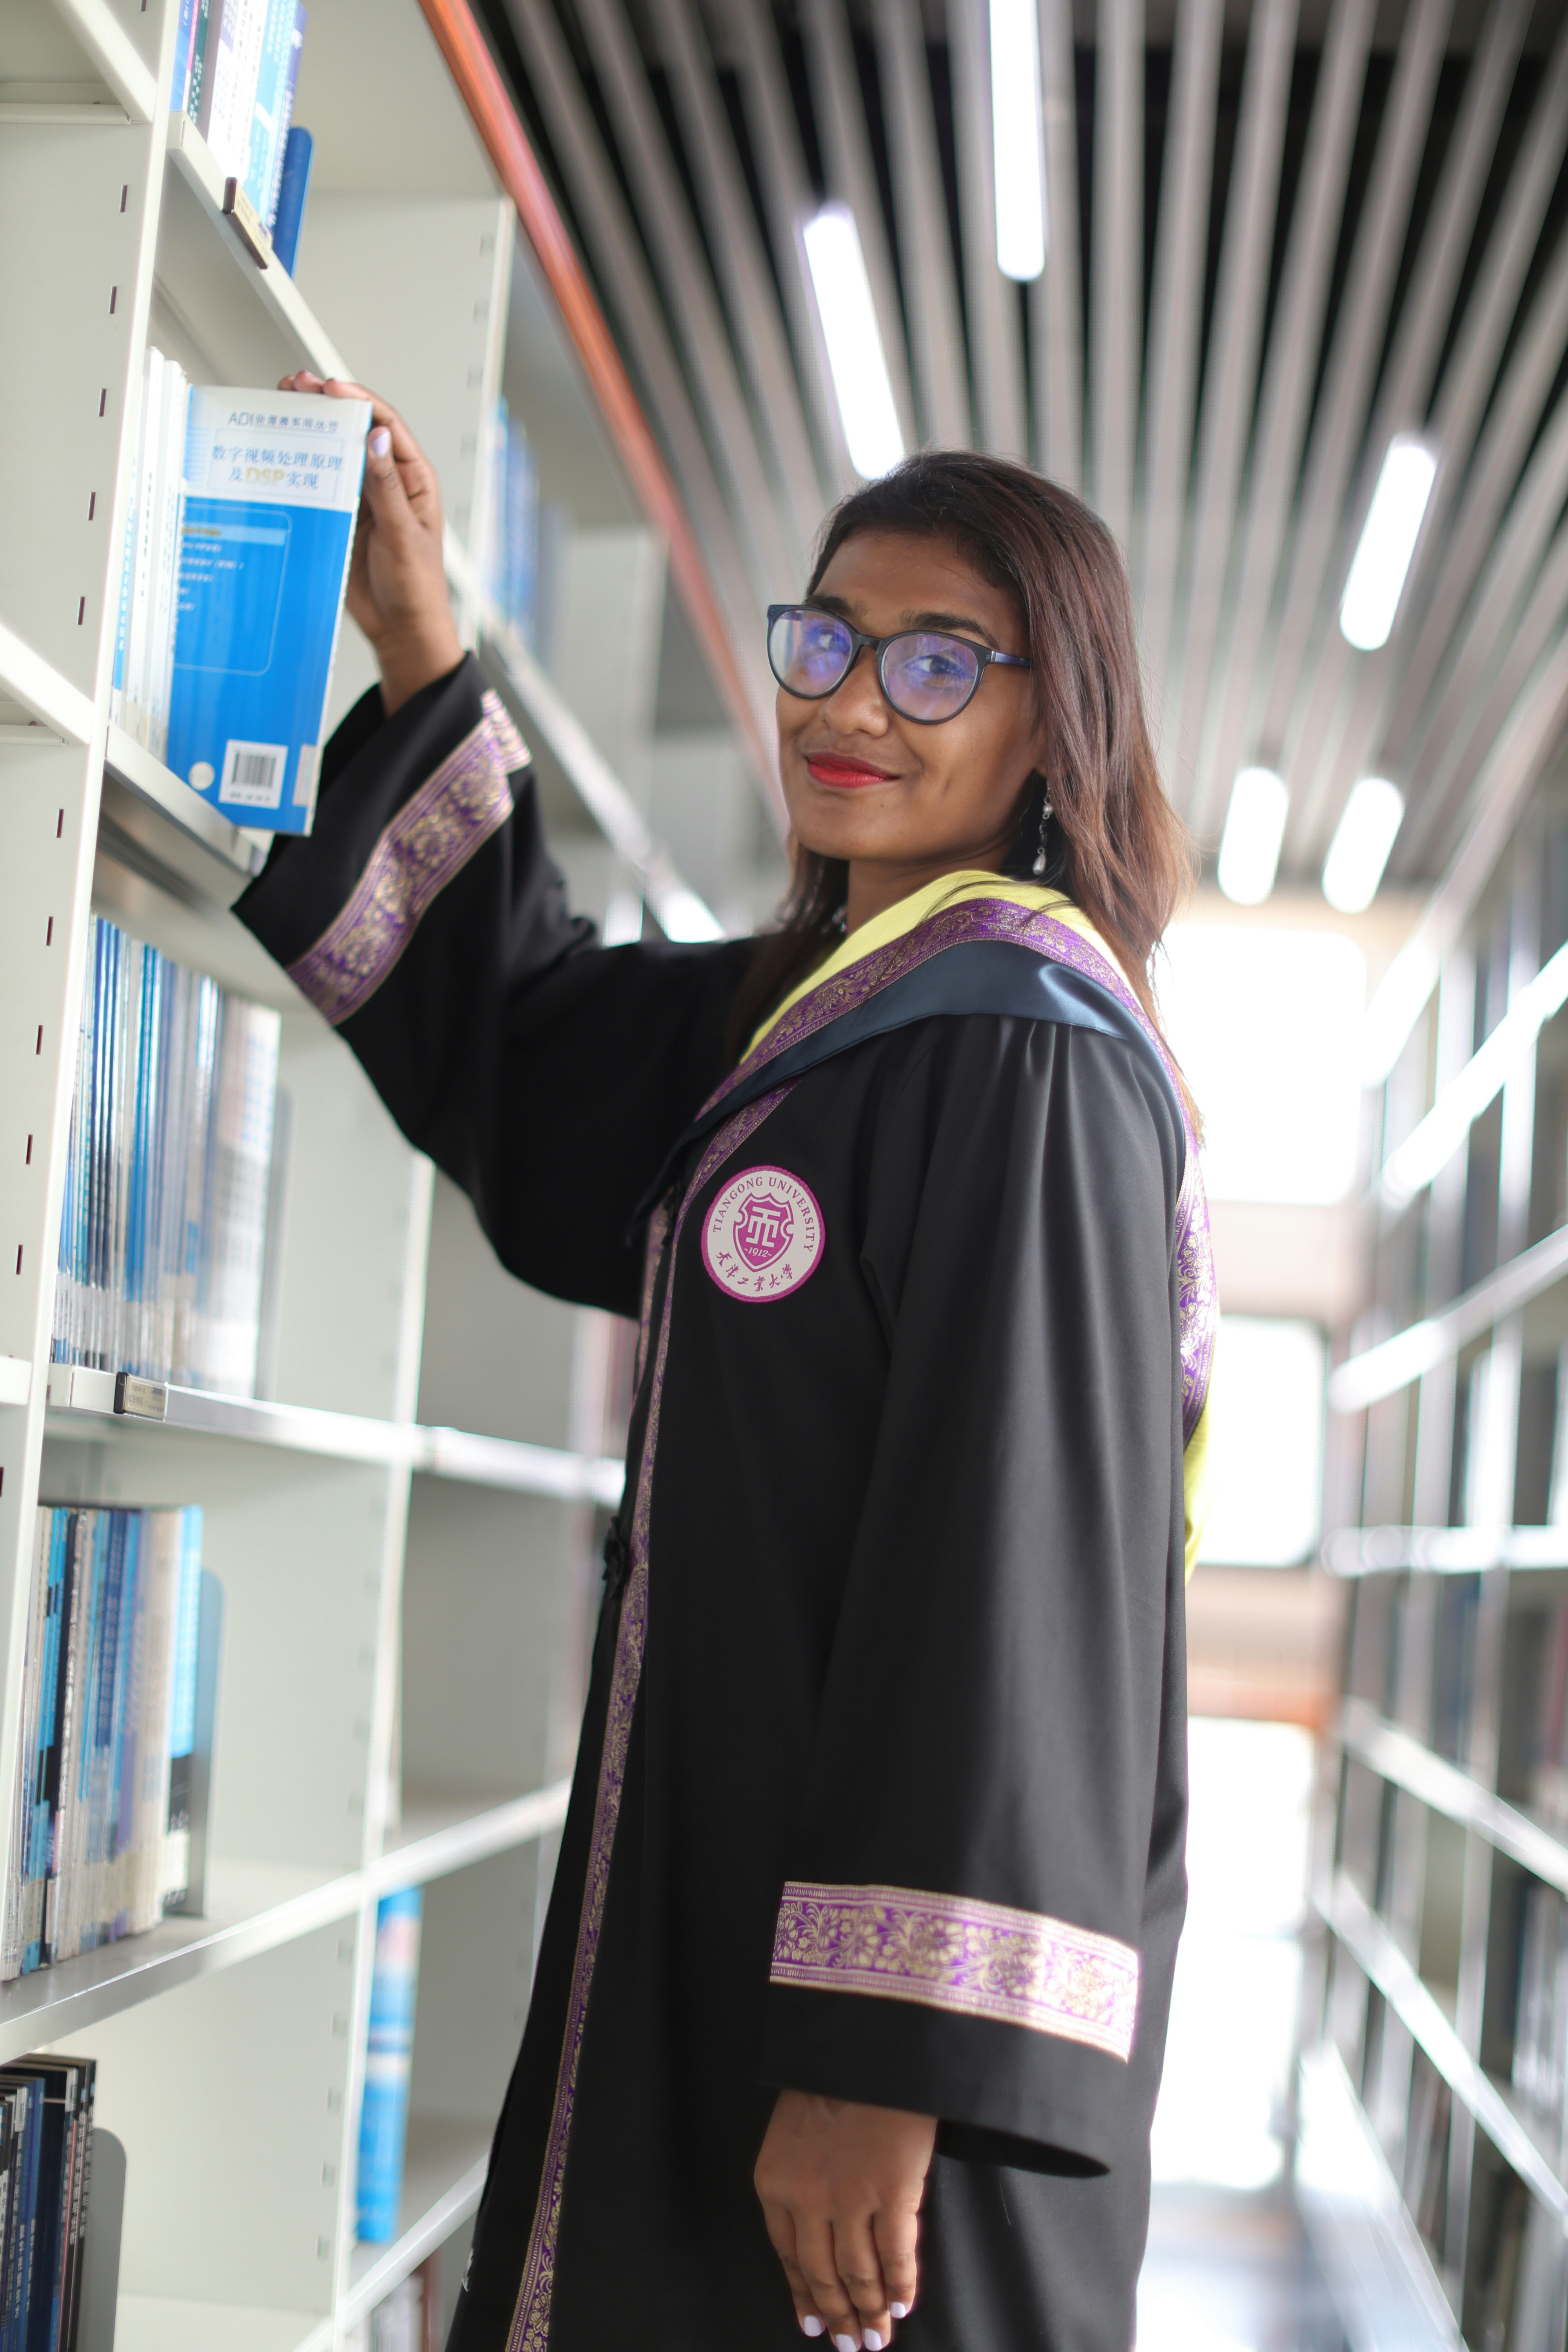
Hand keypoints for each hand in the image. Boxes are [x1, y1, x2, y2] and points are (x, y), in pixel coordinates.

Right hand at [277, 371, 462, 712]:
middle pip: (354, 431)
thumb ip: (386, 487)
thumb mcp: (402, 535)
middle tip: (293, 385)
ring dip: (309, 429)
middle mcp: (386, 482)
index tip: (328, 387)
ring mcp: (361, 498)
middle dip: (325, 405)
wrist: (400, 628)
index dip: (356, 400)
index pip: (385, 425)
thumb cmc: (416, 586)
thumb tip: (376, 437)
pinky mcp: (341, 516)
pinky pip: (318, 483)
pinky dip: (299, 465)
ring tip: (280, 406)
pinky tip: (278, 451)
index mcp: (412, 478)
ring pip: (333, 452)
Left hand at [755, 2091, 935, 2346]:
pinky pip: (896, 2255)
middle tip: (854, 2345)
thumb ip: (797, 2180)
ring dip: (871, 2310)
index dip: (804, 2296)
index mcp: (775, 2182)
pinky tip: (904, 2303)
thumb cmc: (830, 2078)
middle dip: (841, 2315)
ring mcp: (850, 2198)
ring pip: (859, 2273)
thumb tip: (816, 2233)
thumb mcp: (793, 2131)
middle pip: (824, 2274)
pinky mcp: (892, 2191)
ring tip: (880, 2337)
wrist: (864, 2043)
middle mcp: (807, 2198)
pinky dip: (901, 2285)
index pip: (788, 2257)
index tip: (815, 2326)